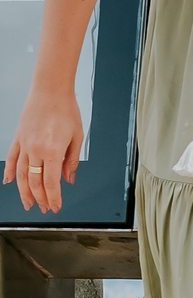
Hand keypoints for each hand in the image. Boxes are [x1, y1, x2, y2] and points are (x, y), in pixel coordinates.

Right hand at [3, 88, 84, 214]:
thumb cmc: (66, 109)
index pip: (51, 182)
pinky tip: (9, 182)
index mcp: (53, 150)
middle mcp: (36, 149)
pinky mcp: (18, 138)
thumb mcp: (77, 136)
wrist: (51, 89)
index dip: (53, 197)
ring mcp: (24, 144)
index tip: (56, 206)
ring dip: (24, 191)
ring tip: (28, 203)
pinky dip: (10, 172)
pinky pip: (12, 158)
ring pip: (22, 174)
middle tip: (45, 208)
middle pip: (35, 182)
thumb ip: (72, 161)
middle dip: (41, 198)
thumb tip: (68, 179)